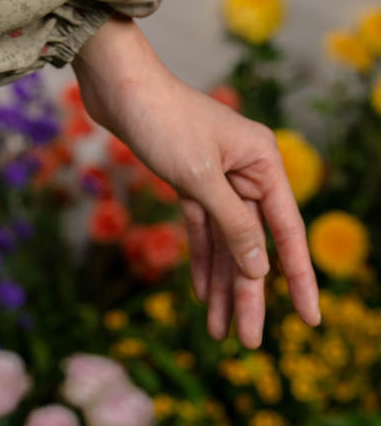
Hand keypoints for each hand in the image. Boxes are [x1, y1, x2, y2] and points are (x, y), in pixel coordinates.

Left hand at [72, 13, 320, 349]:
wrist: (116, 83)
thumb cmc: (161, 118)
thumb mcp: (199, 176)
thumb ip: (233, 224)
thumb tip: (260, 270)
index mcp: (262, 161)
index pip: (286, 230)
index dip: (298, 278)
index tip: (310, 319)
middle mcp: (245, 169)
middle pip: (254, 242)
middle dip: (249, 293)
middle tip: (247, 342)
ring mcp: (216, 174)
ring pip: (226, 240)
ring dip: (223, 283)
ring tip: (221, 331)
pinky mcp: (187, 177)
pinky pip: (202, 227)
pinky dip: (201, 259)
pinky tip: (202, 294)